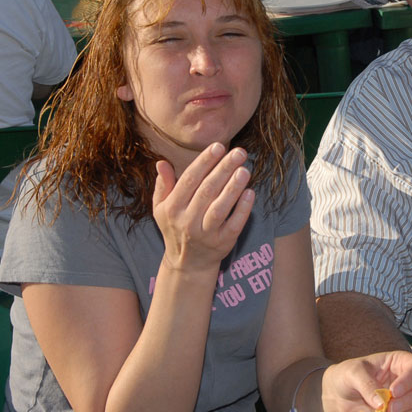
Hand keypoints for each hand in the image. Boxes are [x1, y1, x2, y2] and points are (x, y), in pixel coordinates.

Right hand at [152, 143, 254, 274]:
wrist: (187, 264)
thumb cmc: (176, 227)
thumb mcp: (161, 208)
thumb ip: (163, 185)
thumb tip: (161, 163)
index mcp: (172, 208)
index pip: (189, 180)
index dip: (204, 162)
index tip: (218, 147)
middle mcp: (187, 221)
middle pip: (207, 190)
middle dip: (224, 169)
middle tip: (239, 152)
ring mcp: (206, 233)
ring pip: (220, 207)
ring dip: (233, 187)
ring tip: (244, 169)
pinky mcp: (223, 243)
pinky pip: (234, 224)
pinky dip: (243, 209)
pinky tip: (250, 192)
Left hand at [321, 351, 411, 411]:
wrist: (339, 397)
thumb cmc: (348, 376)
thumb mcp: (353, 373)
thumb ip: (367, 385)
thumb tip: (381, 402)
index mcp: (400, 362)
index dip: (410, 379)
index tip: (393, 391)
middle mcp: (409, 381)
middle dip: (409, 401)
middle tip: (389, 408)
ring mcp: (408, 401)